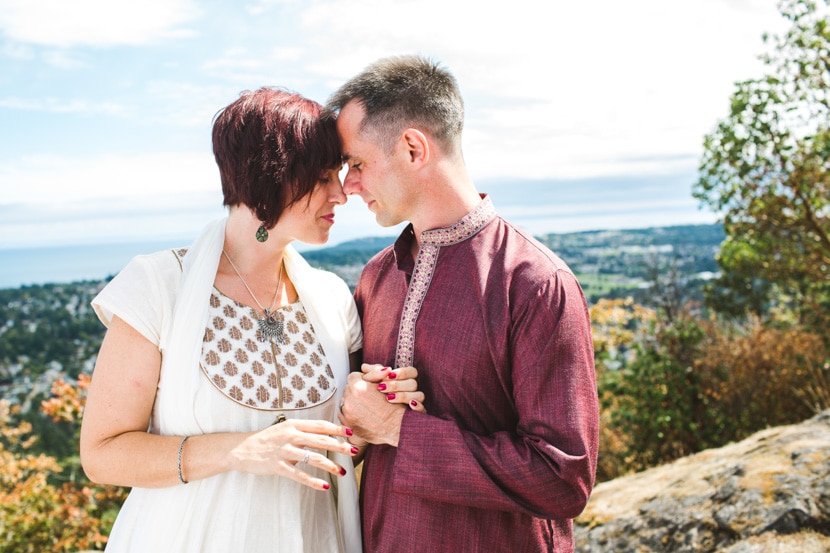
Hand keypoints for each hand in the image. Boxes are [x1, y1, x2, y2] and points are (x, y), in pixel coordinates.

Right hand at [230, 419, 357, 490]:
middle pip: (321, 440)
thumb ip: (303, 431)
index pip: (320, 425)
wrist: (241, 449)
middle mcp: (290, 435)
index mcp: (294, 424)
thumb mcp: (284, 429)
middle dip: (340, 446)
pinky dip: (314, 481)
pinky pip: (299, 475)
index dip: (337, 428)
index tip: (351, 433)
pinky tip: (325, 486)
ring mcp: (284, 451)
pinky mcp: (278, 466)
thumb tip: (326, 434)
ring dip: (330, 465)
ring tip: (343, 472)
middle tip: (354, 451)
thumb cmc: (266, 439)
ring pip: (313, 458)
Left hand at [339, 371, 407, 446]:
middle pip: (348, 390)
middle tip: (368, 396)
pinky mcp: (348, 426)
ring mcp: (347, 415)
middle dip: (356, 391)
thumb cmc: (395, 407)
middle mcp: (350, 402)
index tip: (367, 384)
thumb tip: (364, 367)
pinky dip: (351, 415)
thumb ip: (374, 373)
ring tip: (366, 407)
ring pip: (345, 403)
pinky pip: (345, 416)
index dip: (361, 379)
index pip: (353, 376)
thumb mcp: (387, 385)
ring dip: (353, 403)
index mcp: (358, 389)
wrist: (398, 429)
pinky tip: (363, 416)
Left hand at [361, 364, 426, 412]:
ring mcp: (415, 403)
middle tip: (381, 388)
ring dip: (404, 395)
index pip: (412, 372)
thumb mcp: (370, 385)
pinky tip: (410, 405)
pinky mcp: (416, 416)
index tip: (389, 375)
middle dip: (397, 385)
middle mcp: (411, 392)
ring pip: (419, 395)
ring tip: (388, 398)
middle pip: (413, 383)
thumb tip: (368, 367)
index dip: (402, 373)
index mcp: (404, 381)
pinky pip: (423, 410)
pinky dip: (418, 407)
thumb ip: (371, 374)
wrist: (374, 421)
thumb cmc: (372, 400)